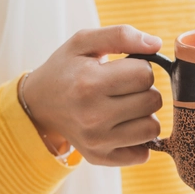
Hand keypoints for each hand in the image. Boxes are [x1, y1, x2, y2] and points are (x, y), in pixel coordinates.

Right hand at [21, 25, 162, 166]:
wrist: (38, 105)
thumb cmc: (66, 70)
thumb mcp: (84, 42)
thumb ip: (121, 35)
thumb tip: (156, 44)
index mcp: (89, 84)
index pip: (145, 75)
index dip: (140, 68)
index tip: (124, 70)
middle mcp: (93, 116)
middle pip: (152, 101)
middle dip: (143, 91)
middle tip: (122, 89)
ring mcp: (97, 141)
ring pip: (152, 128)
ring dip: (143, 116)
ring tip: (124, 107)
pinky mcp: (100, 157)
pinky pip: (143, 154)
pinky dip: (138, 140)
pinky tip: (123, 127)